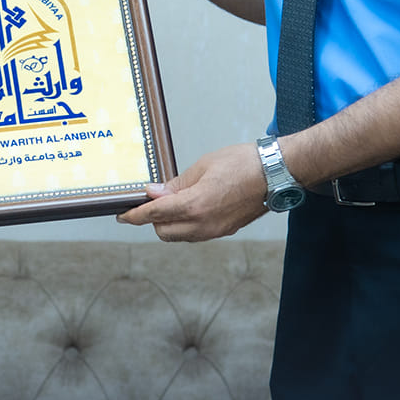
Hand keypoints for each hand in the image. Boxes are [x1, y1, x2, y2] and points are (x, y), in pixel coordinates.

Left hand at [115, 142, 266, 241]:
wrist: (276, 173)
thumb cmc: (243, 163)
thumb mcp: (203, 166)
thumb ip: (176, 184)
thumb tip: (155, 193)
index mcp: (195, 205)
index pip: (154, 215)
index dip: (135, 215)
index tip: (123, 214)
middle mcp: (203, 224)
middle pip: (163, 232)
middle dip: (151, 220)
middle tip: (148, 203)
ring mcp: (215, 230)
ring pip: (179, 236)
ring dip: (169, 224)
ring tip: (168, 204)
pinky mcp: (225, 230)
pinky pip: (196, 234)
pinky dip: (185, 225)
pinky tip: (187, 209)